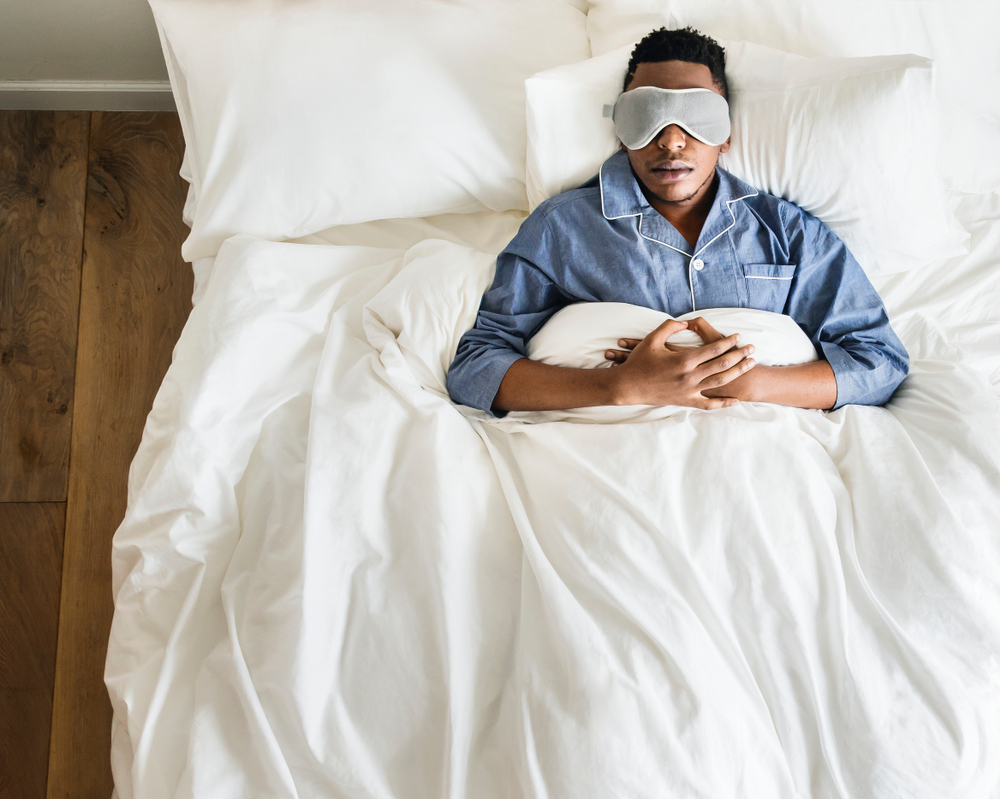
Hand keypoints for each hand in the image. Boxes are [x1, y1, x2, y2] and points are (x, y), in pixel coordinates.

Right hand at [605, 317, 755, 408]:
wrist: (628, 386)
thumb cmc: (639, 362)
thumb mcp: (652, 339)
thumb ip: (670, 327)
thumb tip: (686, 322)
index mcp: (683, 360)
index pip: (713, 349)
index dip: (728, 341)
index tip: (738, 336)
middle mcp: (689, 376)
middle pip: (722, 364)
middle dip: (739, 355)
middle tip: (752, 348)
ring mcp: (689, 390)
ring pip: (719, 382)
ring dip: (737, 372)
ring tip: (750, 364)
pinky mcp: (685, 401)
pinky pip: (708, 404)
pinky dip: (723, 404)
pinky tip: (736, 401)